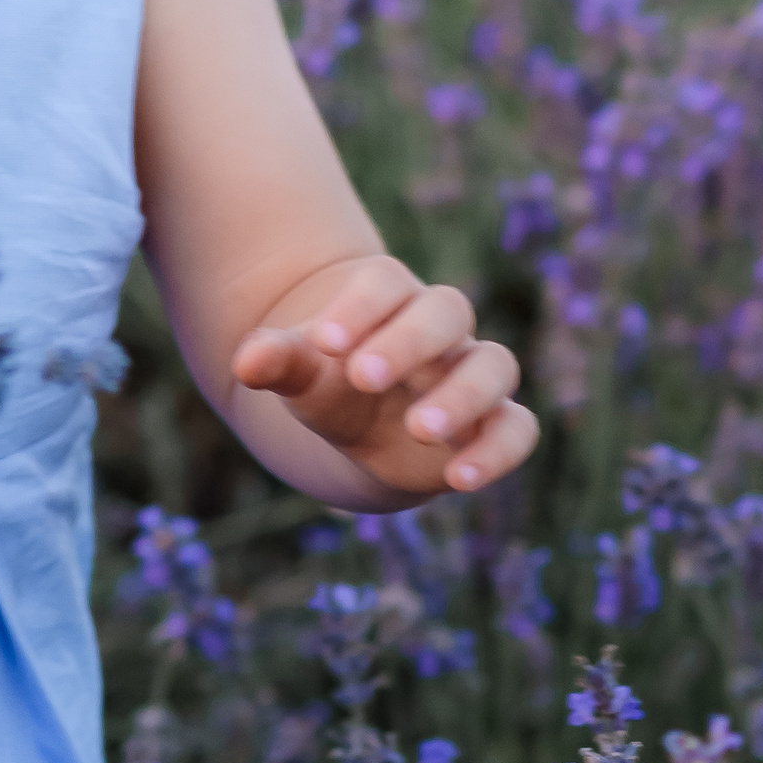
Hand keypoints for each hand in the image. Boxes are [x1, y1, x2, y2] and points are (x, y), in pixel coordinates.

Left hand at [233, 257, 535, 498]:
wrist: (362, 431)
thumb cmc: (330, 386)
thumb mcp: (300, 374)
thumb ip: (277, 362)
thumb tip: (245, 361)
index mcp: (389, 300)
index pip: (384, 283)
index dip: (358, 306)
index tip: (322, 343)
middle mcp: (440, 329)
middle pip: (446, 310)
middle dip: (407, 341)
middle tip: (361, 378)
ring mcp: (472, 374)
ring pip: (494, 365)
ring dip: (461, 396)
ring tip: (418, 430)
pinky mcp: (493, 423)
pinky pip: (517, 428)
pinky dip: (499, 451)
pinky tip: (459, 480)